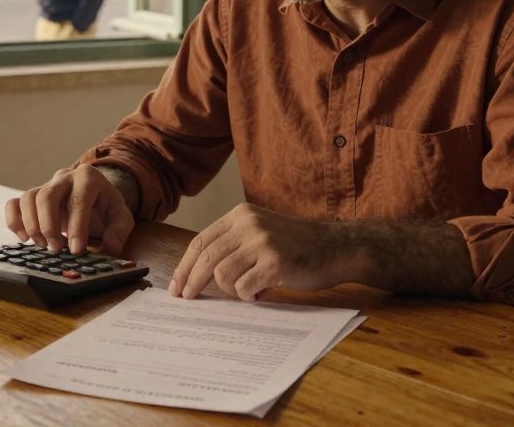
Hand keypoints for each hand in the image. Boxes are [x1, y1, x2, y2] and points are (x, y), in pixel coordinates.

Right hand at [5, 164, 134, 254]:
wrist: (93, 195)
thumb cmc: (105, 206)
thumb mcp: (120, 215)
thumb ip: (119, 230)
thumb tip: (111, 247)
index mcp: (88, 177)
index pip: (78, 200)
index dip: (76, 226)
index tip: (76, 250)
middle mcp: (64, 177)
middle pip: (47, 196)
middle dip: (49, 226)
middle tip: (55, 249)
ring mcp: (45, 185)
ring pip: (28, 198)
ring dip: (32, 225)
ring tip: (43, 245)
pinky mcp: (32, 196)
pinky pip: (14, 203)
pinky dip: (14, 221)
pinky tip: (24, 238)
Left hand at [170, 203, 345, 301]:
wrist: (337, 247)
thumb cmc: (297, 245)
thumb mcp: (260, 232)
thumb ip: (233, 245)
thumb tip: (197, 274)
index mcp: (240, 214)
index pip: (200, 241)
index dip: (184, 266)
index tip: (176, 285)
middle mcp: (248, 224)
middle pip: (205, 258)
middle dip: (192, 282)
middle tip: (187, 299)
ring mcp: (262, 242)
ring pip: (223, 275)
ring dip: (232, 290)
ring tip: (250, 289)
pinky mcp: (275, 263)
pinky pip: (245, 288)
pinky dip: (249, 296)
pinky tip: (262, 293)